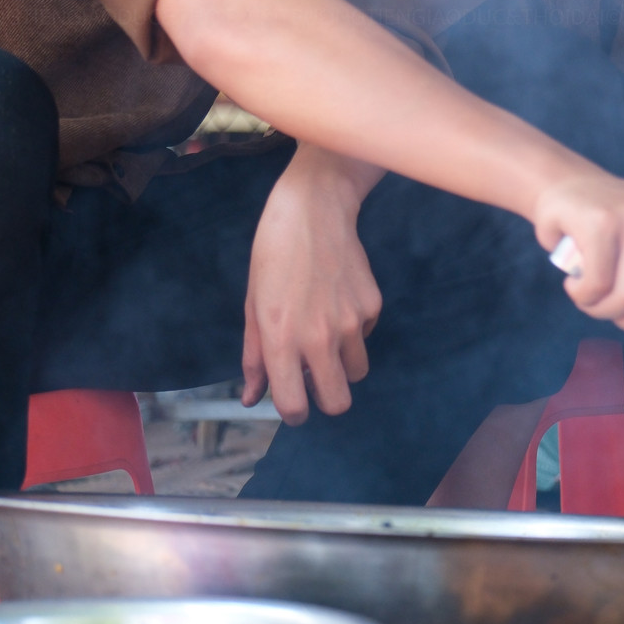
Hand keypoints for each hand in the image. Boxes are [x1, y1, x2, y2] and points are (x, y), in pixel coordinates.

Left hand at [240, 144, 384, 422]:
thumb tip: (251, 398)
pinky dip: (354, 332)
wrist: (314, 210)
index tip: (292, 405)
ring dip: (342, 366)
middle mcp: (319, 337)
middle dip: (326, 400)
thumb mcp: (253, 307)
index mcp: (282, 339)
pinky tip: (337, 303)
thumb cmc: (274, 256)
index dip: (293, 413)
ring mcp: (351, 322)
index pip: (295, 406)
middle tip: (314, 382)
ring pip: (356, 372)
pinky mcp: (372, 306)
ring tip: (325, 337)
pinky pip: (366, 337)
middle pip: (338, 401)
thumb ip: (254, 358)